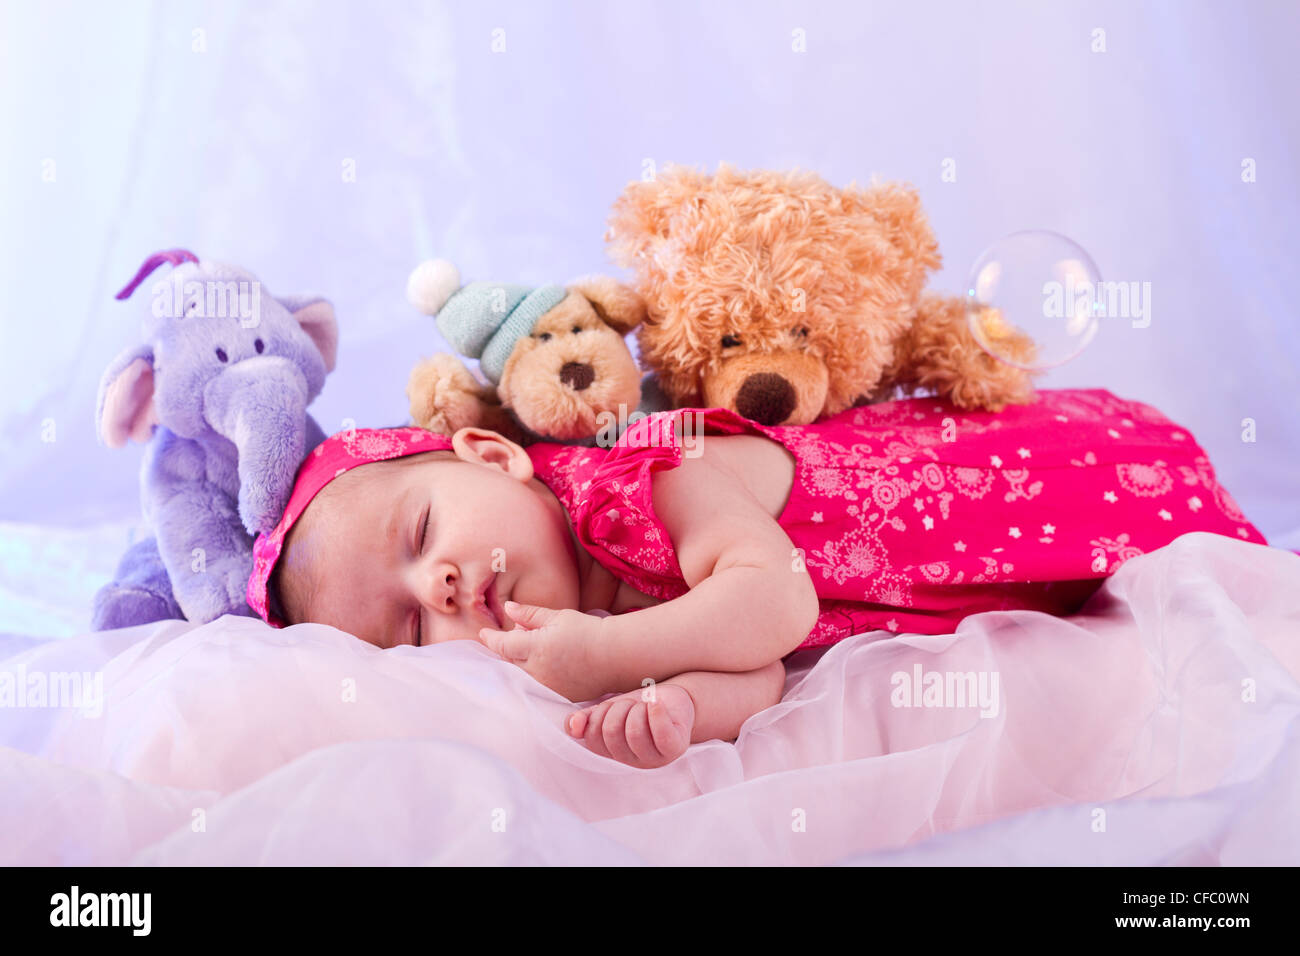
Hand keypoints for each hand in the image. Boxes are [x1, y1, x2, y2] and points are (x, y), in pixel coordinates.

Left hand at [478, 602, 608, 702]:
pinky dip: (535, 674)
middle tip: (520, 633)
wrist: (616, 656)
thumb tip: (508, 608)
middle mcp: (537, 672)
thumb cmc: (588, 632)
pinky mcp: (557, 697)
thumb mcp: (557, 617)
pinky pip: (537, 686)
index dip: (491, 639)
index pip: (502, 645)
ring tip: (539, 645)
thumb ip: (529, 615)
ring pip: (522, 675)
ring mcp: (547, 687)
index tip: (484, 634)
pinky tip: (548, 661)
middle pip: (510, 661)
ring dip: (521, 661)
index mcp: (535, 648)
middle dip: (509, 647)